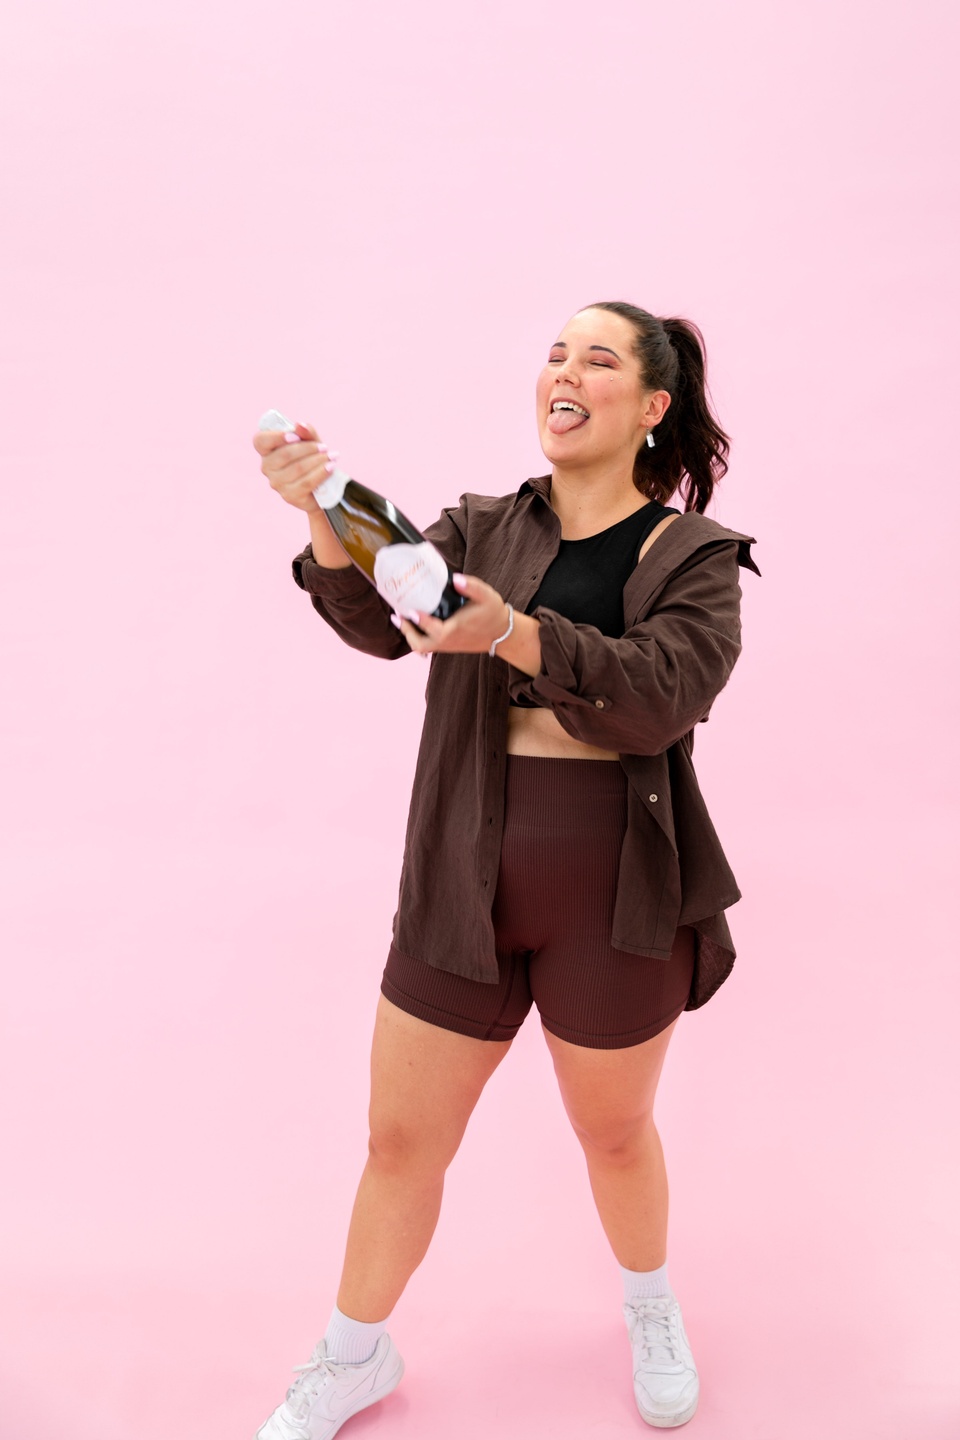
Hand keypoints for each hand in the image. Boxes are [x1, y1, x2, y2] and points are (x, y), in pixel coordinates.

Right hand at [252, 421, 337, 512]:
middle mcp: (267, 468)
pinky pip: (306, 482)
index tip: (295, 436)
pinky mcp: (289, 496)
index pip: (260, 441)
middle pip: (284, 454)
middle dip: (308, 448)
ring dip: (318, 460)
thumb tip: (299, 425)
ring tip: (331, 456)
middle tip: (324, 447)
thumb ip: (306, 432)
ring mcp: (277, 483)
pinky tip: (330, 467)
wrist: (323, 487)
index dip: (276, 437)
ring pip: (297, 468)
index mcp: (267, 450)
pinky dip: (321, 473)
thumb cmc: (312, 459)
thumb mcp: (311, 442)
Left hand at [392, 574, 511, 655]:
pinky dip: (418, 636)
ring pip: (421, 647)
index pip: (430, 627)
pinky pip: (428, 645)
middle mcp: (447, 641)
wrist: (503, 634)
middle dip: (406, 631)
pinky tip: (414, 623)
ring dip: (410, 635)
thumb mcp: (486, 596)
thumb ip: (472, 586)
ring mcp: (447, 645)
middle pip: (419, 644)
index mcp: (454, 630)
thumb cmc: (493, 614)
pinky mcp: (449, 645)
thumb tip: (455, 578)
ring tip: (402, 619)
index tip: (407, 609)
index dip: (417, 619)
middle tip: (397, 616)